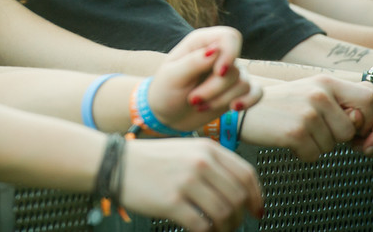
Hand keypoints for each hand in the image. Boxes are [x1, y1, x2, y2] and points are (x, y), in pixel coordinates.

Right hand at [121, 138, 262, 231]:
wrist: (115, 163)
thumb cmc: (149, 160)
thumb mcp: (186, 150)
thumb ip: (212, 165)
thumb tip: (239, 192)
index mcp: (207, 149)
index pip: (246, 174)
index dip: (257, 197)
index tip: (257, 211)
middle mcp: (201, 162)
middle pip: (238, 197)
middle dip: (239, 217)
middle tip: (232, 226)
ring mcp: (186, 181)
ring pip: (223, 214)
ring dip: (225, 228)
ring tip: (216, 231)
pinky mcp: (172, 201)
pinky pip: (202, 225)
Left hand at [149, 27, 260, 129]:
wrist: (166, 115)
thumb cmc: (165, 91)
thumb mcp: (173, 76)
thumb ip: (194, 62)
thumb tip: (215, 50)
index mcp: (201, 42)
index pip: (229, 37)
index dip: (230, 53)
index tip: (219, 72)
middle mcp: (218, 55)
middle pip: (234, 68)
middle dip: (215, 88)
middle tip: (193, 100)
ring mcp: (229, 74)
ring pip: (243, 84)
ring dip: (221, 100)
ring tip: (199, 106)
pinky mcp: (236, 92)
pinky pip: (257, 92)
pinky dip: (249, 101)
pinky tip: (234, 108)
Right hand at [240, 76, 372, 160]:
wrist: (242, 109)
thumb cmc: (282, 106)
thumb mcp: (313, 94)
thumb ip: (341, 104)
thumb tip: (366, 125)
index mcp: (327, 81)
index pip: (370, 99)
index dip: (372, 121)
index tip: (361, 134)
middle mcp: (320, 94)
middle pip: (352, 128)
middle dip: (341, 138)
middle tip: (320, 134)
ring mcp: (307, 113)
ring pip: (333, 145)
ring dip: (319, 145)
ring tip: (298, 131)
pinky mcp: (295, 132)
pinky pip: (314, 155)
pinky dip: (303, 154)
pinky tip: (288, 140)